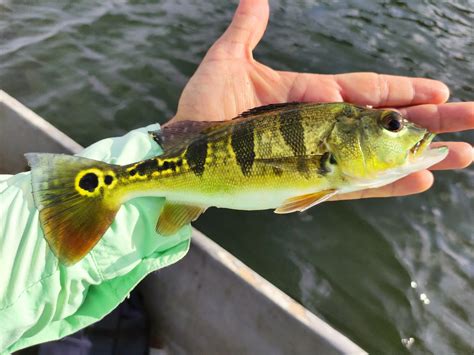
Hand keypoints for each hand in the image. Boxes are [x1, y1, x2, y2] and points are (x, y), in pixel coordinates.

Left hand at [169, 0, 472, 199]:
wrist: (183, 158)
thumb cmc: (200, 111)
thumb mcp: (225, 63)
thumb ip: (247, 31)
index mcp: (307, 97)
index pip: (362, 89)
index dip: (400, 87)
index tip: (437, 88)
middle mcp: (318, 129)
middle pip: (383, 123)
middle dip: (429, 121)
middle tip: (472, 118)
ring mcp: (316, 159)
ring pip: (377, 159)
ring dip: (421, 156)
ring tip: (464, 155)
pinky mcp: (308, 186)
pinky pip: (354, 187)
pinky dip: (386, 186)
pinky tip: (421, 181)